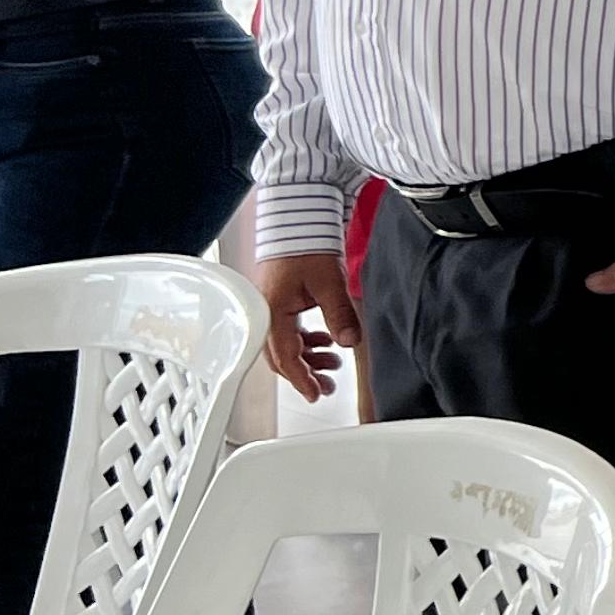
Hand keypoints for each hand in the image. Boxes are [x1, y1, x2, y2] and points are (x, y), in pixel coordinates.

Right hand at [258, 250, 356, 403]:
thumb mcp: (330, 282)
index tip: (316, 394)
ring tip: (332, 362)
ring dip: (307, 357)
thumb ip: (340, 314)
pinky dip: (305, 340)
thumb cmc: (306, 245)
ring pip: (285, 344)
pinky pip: (288, 330)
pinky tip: (325, 340)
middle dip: (305, 373)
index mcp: (271, 313)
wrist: (298, 219)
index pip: (285, 357)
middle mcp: (265, 314)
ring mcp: (269, 308)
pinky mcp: (278, 301)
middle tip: (328, 386)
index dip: (301, 380)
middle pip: (280, 356)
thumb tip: (350, 342)